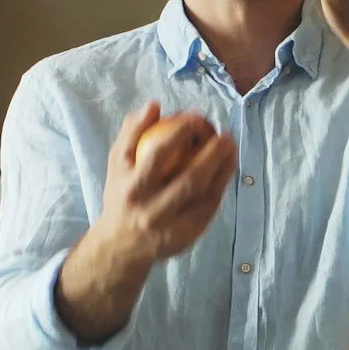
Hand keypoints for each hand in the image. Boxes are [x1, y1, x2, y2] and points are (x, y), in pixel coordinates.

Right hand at [91, 102, 235, 265]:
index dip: (179, 132)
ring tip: (231, 148)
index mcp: (132, 189)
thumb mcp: (117, 163)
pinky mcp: (186, 237)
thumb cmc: (122, 193)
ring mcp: (171, 228)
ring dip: (223, 169)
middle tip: (224, 134)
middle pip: (189, 180)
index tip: (195, 117)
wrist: (121, 244)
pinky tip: (227, 168)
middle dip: (212, 154)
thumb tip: (153, 105)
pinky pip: (209, 208)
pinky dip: (220, 186)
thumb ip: (131, 132)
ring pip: (205, 196)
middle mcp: (151, 211)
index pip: (157, 155)